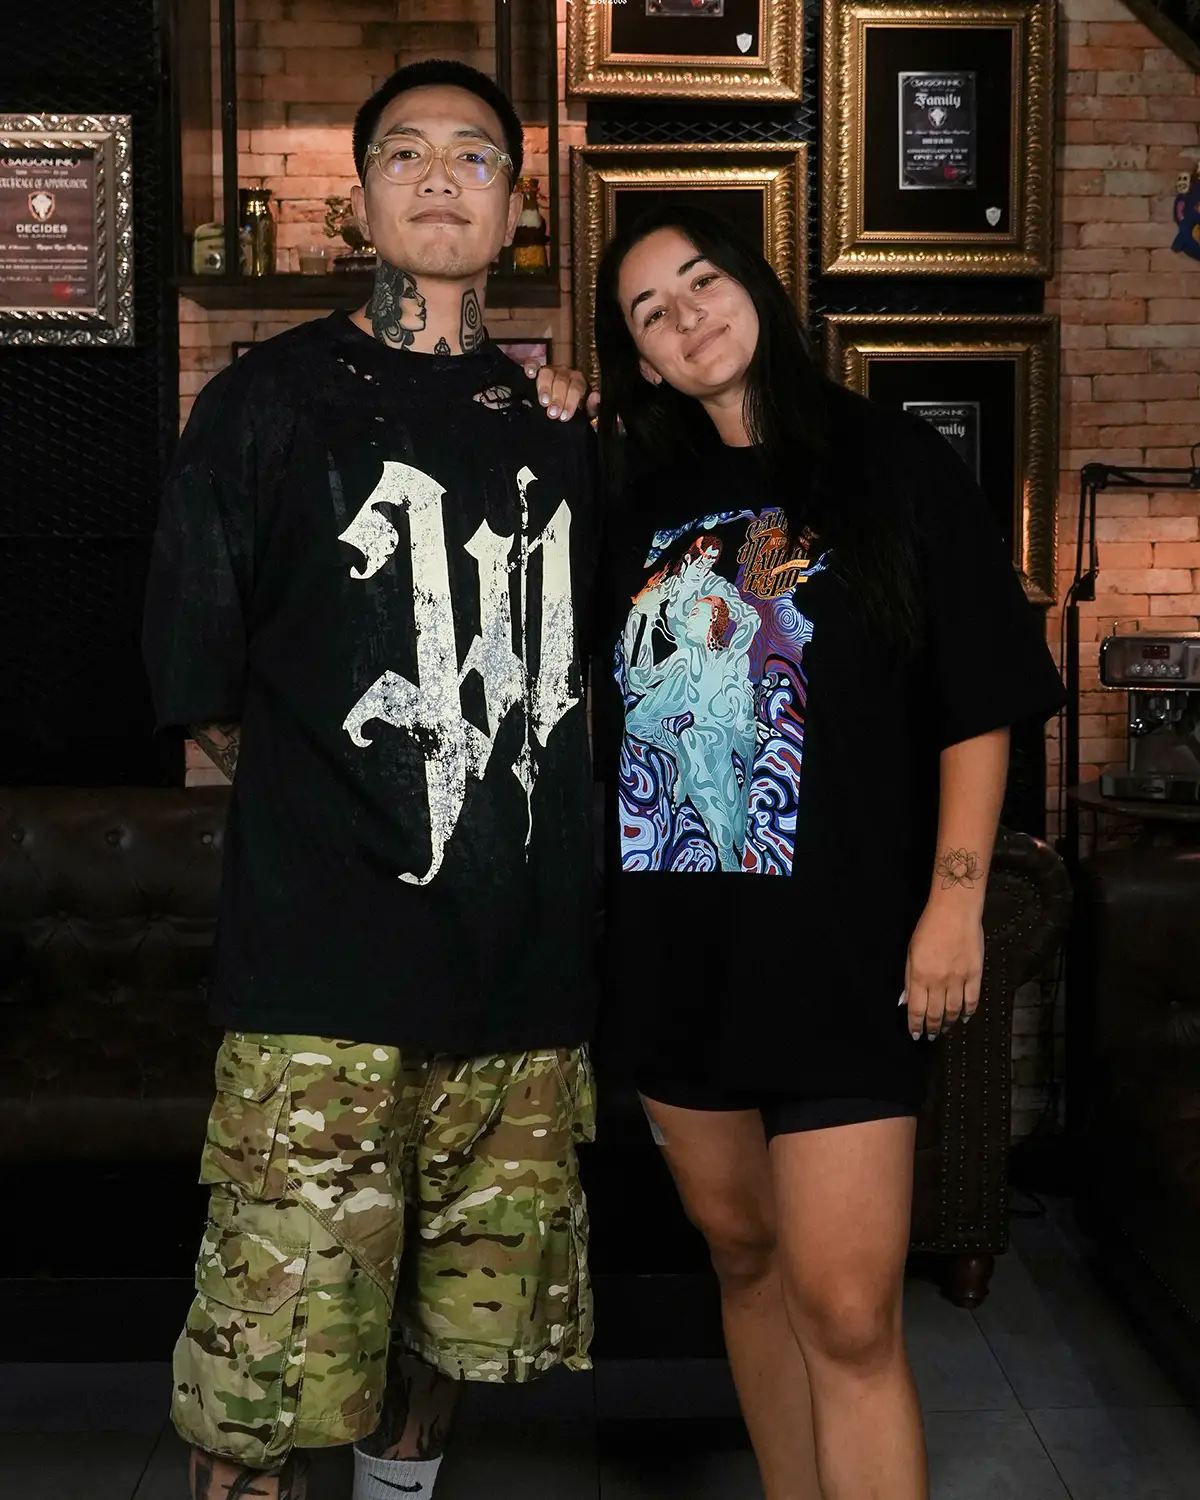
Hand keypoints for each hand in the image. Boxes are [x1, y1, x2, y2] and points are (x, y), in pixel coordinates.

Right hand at [530, 362, 588, 421]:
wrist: (557, 406)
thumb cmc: (570, 409)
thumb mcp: (584, 412)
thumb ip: (592, 407)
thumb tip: (596, 397)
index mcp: (578, 381)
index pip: (576, 388)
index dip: (571, 402)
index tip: (564, 416)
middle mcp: (565, 373)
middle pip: (561, 381)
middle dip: (558, 398)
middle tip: (553, 413)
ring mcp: (550, 369)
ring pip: (547, 373)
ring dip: (545, 388)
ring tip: (543, 402)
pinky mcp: (536, 368)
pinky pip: (533, 364)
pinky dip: (531, 367)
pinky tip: (530, 374)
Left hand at [902, 897, 983, 1040]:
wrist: (955, 911)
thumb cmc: (929, 928)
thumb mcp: (910, 952)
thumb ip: (909, 979)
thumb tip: (905, 1001)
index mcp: (920, 975)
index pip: (917, 1009)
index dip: (915, 1025)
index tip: (915, 1034)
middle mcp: (939, 981)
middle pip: (935, 1013)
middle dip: (932, 1028)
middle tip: (930, 1036)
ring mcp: (959, 979)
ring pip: (954, 1010)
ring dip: (948, 1023)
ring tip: (944, 1029)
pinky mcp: (975, 974)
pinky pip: (972, 1000)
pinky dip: (968, 1012)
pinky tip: (964, 1018)